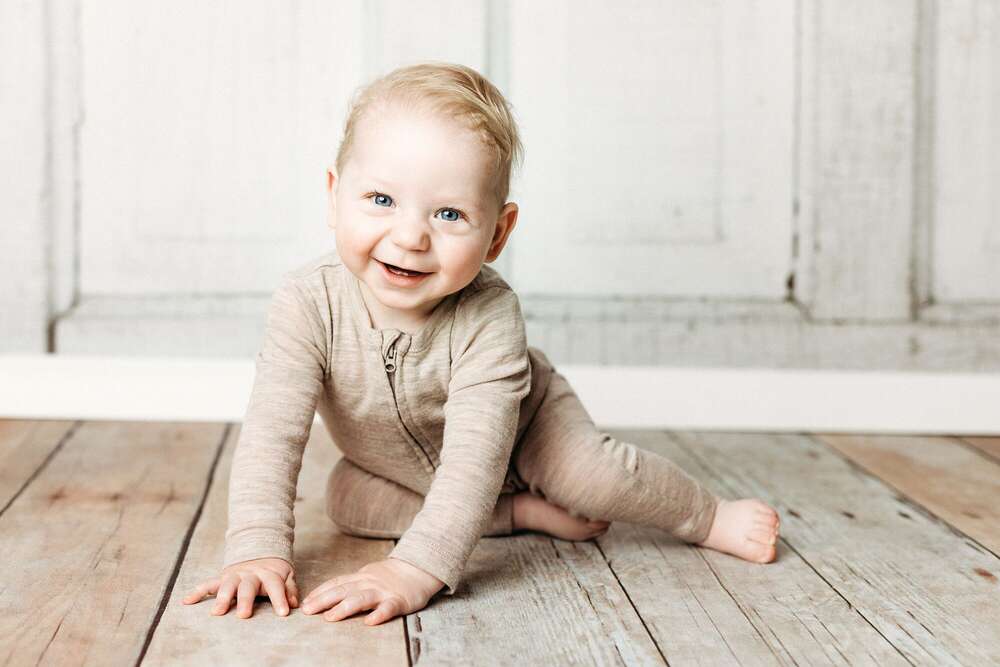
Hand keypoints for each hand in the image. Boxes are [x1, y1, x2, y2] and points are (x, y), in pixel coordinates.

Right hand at [181, 557, 298, 618]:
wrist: (259, 551)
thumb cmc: (274, 571)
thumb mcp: (286, 575)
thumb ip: (290, 588)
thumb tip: (295, 603)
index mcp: (269, 574)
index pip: (276, 586)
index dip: (280, 598)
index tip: (284, 613)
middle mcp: (250, 574)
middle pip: (248, 587)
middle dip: (245, 600)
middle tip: (244, 615)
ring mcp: (235, 575)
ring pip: (227, 585)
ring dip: (221, 597)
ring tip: (217, 612)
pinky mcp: (222, 577)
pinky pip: (208, 583)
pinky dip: (197, 591)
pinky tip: (187, 601)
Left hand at [300, 557, 444, 625]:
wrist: (419, 569)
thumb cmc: (391, 576)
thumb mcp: (369, 576)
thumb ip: (352, 585)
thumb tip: (328, 595)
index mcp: (361, 577)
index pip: (337, 583)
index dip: (320, 592)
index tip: (305, 602)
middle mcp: (369, 583)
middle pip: (343, 590)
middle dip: (323, 600)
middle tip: (307, 611)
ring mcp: (383, 591)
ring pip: (362, 598)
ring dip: (344, 607)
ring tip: (330, 617)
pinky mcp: (398, 601)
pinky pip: (388, 608)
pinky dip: (379, 614)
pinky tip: (370, 622)